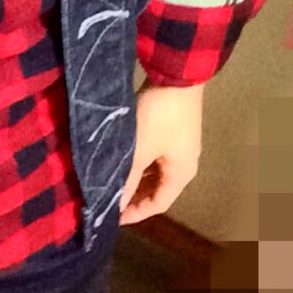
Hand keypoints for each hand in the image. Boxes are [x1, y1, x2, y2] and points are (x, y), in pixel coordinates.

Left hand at [118, 81, 204, 224]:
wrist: (176, 74)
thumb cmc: (158, 116)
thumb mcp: (139, 150)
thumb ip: (127, 179)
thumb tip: (117, 205)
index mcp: (181, 173)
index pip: (158, 204)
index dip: (136, 213)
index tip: (113, 218)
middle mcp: (184, 162)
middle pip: (158, 189)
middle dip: (134, 196)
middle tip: (108, 199)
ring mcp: (180, 145)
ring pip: (155, 171)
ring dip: (135, 178)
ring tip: (111, 181)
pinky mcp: (173, 129)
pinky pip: (155, 155)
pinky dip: (139, 162)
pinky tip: (122, 159)